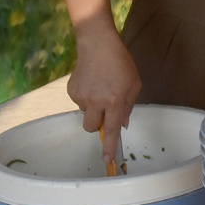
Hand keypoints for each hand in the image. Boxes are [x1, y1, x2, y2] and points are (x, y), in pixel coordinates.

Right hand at [68, 25, 139, 166]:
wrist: (97, 44)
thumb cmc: (121, 63)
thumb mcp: (134, 84)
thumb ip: (129, 106)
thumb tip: (122, 124)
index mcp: (114, 101)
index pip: (110, 130)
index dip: (108, 146)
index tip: (107, 160)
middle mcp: (96, 101)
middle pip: (90, 127)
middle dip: (97, 124)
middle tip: (105, 109)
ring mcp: (81, 96)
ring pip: (85, 114)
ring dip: (93, 108)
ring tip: (100, 88)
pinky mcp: (71, 90)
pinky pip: (79, 102)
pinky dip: (86, 97)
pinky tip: (91, 82)